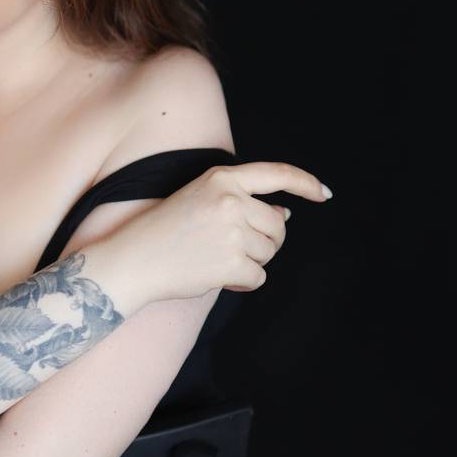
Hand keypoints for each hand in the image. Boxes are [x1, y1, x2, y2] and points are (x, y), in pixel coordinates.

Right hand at [123, 160, 330, 303]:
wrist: (133, 259)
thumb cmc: (164, 231)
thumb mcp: (200, 198)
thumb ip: (242, 201)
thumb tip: (285, 215)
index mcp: (221, 177)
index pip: (277, 173)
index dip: (305, 183)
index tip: (323, 194)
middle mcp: (230, 200)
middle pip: (277, 225)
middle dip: (266, 241)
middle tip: (234, 248)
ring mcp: (232, 231)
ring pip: (269, 252)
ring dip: (250, 262)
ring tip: (217, 259)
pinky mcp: (231, 262)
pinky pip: (258, 277)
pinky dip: (243, 282)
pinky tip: (218, 276)